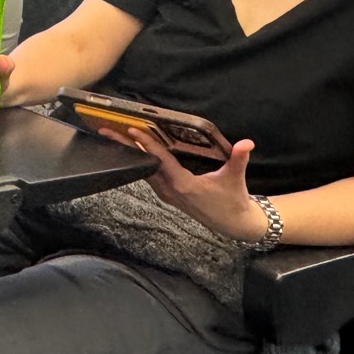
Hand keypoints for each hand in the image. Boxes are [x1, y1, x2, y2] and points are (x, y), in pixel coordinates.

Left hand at [103, 128, 264, 241]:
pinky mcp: (168, 194)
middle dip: (125, 147)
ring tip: (112, 136)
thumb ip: (239, 159)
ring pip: (143, 170)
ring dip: (129, 153)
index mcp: (183, 185)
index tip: (132, 130)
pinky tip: (133, 150)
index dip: (147, 144)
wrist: (233, 223)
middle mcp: (170, 190)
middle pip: (144, 164)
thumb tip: (247, 143)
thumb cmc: (233, 199)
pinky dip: (140, 161)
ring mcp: (167, 194)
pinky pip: (149, 175)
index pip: (160, 160)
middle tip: (106, 131)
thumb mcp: (236, 178)